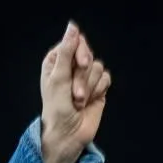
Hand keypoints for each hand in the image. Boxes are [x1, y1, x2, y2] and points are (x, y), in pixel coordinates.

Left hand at [39, 21, 111, 162]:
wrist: (68, 135)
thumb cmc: (56, 109)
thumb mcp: (58, 78)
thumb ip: (67, 51)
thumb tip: (73, 27)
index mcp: (57, 62)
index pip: (74, 42)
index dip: (80, 52)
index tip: (81, 63)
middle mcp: (71, 67)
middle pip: (88, 54)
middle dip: (83, 76)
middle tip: (76, 94)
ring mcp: (85, 78)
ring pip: (98, 67)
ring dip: (89, 87)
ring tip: (78, 102)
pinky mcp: (97, 88)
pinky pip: (106, 78)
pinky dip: (98, 91)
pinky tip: (89, 102)